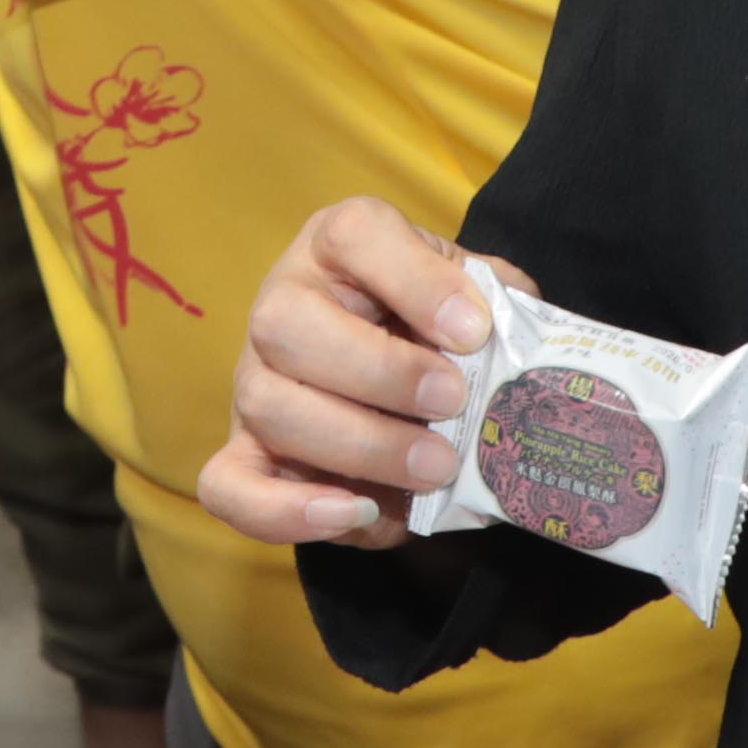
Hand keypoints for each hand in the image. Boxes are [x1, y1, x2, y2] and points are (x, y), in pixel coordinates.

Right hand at [201, 200, 533, 547]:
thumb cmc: (439, 328)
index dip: (415, 281)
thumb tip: (517, 347)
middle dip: (381, 373)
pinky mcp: (246, 453)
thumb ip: (500, 308)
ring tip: (438, 466)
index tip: (473, 330)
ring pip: (271, 408)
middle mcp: (282, 304)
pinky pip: (230, 487)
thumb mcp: (477, 297)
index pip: (356, 236)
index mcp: (340, 245)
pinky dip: (285, 511)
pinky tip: (357, 511)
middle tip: (454, 403)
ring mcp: (254, 381)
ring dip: (361, 445)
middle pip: (288, 329)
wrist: (403, 378)